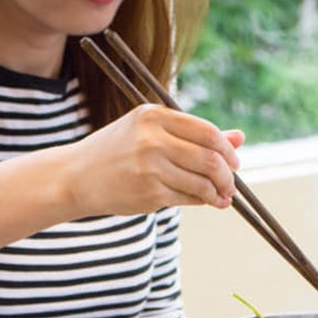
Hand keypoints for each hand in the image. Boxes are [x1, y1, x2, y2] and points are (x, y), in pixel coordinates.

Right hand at [66, 104, 244, 214]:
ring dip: (219, 193)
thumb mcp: (153, 132)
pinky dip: (203, 201)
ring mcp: (150, 168)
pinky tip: (207, 201)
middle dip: (228, 175)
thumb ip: (196, 134)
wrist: (77, 176)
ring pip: (203, 182)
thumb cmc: (120, 151)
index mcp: (154, 116)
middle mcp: (152, 139)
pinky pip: (189, 198)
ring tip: (223, 197)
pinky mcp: (150, 194)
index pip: (207, 132)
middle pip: (210, 159)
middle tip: (232, 184)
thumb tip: (240, 137)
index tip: (234, 162)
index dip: (228, 150)